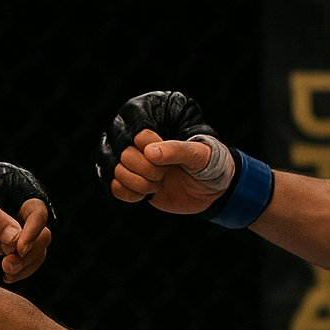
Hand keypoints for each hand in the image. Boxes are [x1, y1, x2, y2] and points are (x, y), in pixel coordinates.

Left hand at [0, 183, 52, 282]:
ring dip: (25, 265)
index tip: (19, 250)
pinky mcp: (10, 247)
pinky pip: (26, 261)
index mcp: (19, 195)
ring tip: (5, 271)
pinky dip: (21, 271)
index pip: (38, 214)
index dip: (32, 233)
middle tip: (6, 264)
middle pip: (42, 236)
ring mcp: (18, 231)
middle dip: (28, 254)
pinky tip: (7, 277)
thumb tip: (16, 239)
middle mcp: (22, 214)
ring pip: (38, 251)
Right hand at [112, 130, 233, 214]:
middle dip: (145, 170)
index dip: (149, 151)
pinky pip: (116, 188)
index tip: (166, 160)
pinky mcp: (134, 186)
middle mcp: (144, 149)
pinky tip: (145, 195)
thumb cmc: (210, 164)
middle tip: (164, 174)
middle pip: (123, 155)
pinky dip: (129, 194)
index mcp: (158, 134)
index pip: (136, 136)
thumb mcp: (198, 155)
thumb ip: (175, 150)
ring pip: (117, 171)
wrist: (214, 191)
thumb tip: (149, 152)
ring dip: (138, 183)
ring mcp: (137, 167)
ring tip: (157, 184)